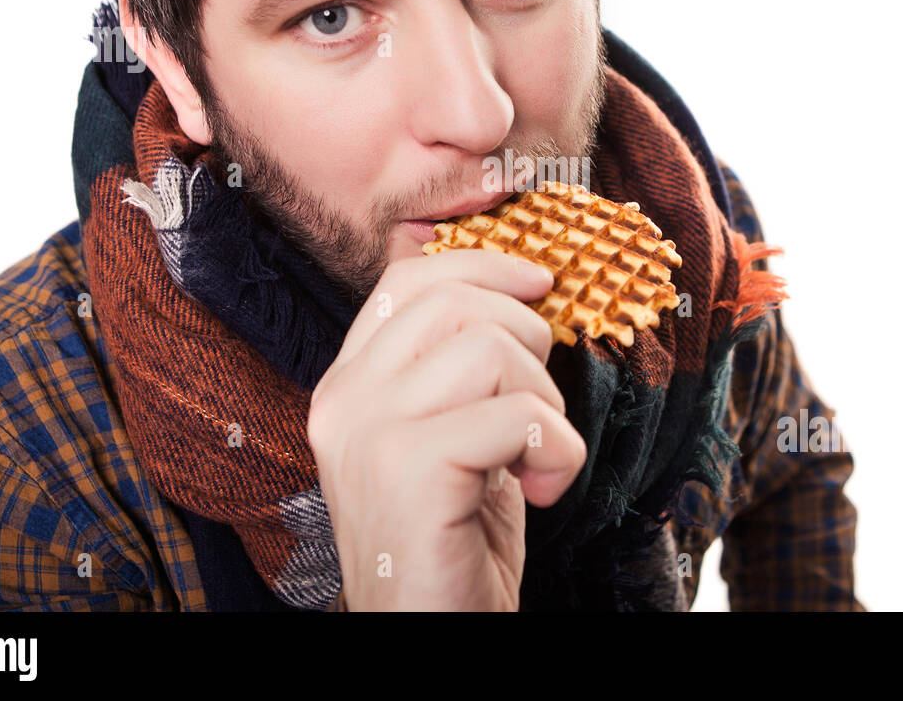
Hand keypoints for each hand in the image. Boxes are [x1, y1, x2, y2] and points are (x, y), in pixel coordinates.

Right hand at [307, 250, 586, 610]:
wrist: (430, 638)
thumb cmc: (454, 543)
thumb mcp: (450, 437)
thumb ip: (461, 371)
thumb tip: (522, 290)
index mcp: (349, 385)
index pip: (407, 279)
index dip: (483, 265)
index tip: (540, 283)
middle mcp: (345, 399)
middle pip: (454, 300)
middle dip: (527, 339)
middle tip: (538, 409)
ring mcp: (369, 433)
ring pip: (491, 347)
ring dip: (545, 401)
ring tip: (534, 458)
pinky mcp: (410, 469)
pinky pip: (518, 413)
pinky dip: (557, 449)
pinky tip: (543, 490)